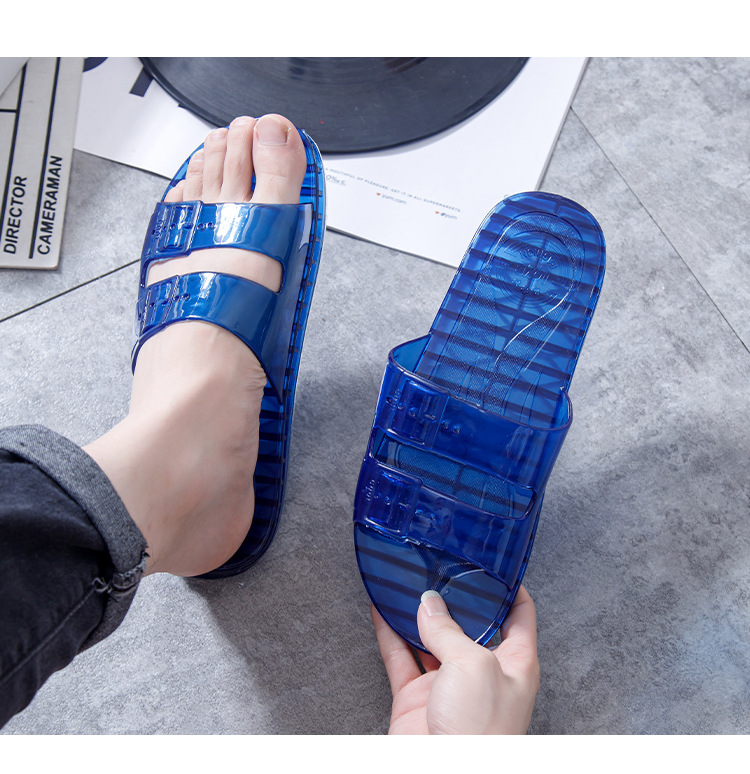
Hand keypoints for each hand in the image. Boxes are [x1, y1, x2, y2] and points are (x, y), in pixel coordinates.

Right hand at [372, 585, 539, 733]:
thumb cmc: (481, 735)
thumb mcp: (474, 666)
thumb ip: (449, 631)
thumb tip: (430, 606)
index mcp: (515, 664)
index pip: (519, 617)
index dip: (509, 590)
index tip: (496, 567)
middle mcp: (482, 673)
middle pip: (468, 625)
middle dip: (455, 600)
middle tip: (442, 571)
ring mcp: (448, 686)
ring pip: (430, 639)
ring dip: (417, 614)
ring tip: (409, 584)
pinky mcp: (417, 698)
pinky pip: (400, 658)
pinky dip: (389, 634)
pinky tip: (383, 612)